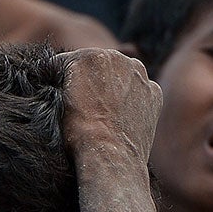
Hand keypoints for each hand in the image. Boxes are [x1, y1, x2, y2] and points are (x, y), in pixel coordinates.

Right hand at [55, 47, 160, 165]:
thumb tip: (67, 75)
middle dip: (90, 78)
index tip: (61, 95)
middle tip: (84, 104)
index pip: (69, 61)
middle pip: (97, 64)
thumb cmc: (78, 131)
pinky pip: (139, 89)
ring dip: (112, 86)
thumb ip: (66, 77)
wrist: (109, 156)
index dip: (61, 78)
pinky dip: (131, 99)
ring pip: (120, 74)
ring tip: (104, 112)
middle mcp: (118, 57)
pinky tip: (122, 117)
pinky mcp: (154, 92)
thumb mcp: (58, 99)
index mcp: (90, 55)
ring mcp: (140, 74)